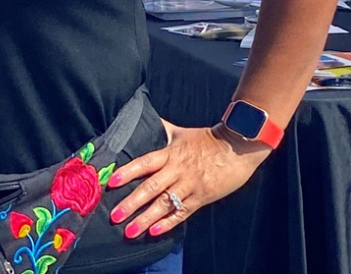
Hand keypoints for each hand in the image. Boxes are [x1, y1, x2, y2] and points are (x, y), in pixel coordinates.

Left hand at [106, 121, 268, 238]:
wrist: (239, 147)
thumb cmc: (209, 139)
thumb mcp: (181, 133)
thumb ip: (161, 130)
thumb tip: (142, 118)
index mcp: (169, 154)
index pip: (144, 163)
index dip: (128, 172)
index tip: (111, 182)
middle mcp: (177, 171)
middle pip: (151, 188)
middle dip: (131, 203)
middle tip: (114, 216)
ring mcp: (190, 185)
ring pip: (164, 204)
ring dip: (146, 218)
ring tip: (130, 231)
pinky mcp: (202, 197)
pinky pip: (182, 212)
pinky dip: (168, 223)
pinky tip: (154, 232)